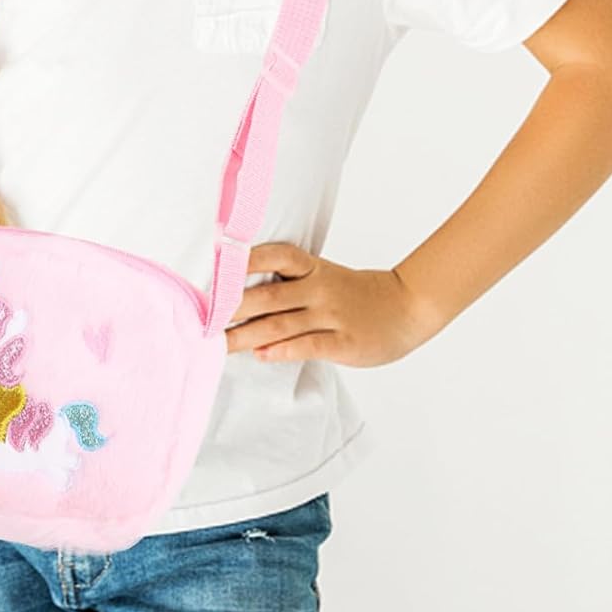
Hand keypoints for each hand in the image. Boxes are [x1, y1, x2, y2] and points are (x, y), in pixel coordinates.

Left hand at [224, 242, 442, 367]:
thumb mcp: (325, 277)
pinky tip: (260, 355)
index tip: (216, 265)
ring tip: (218, 344)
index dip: (246, 259)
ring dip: (244, 336)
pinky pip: (305, 346)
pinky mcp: (343, 342)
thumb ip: (290, 285)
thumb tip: (243, 296)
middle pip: (267, 296)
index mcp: (313, 269)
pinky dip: (280, 351)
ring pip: (279, 325)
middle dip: (232, 308)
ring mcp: (332, 316)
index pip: (277, 256)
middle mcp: (319, 288)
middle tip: (203, 318)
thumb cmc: (357, 294)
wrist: (408, 307)